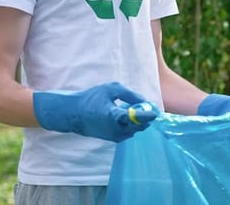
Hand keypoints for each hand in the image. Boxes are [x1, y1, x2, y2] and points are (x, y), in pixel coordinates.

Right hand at [33, 82, 157, 141]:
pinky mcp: (114, 140)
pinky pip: (130, 131)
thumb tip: (146, 102)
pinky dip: (133, 124)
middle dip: (146, 116)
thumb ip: (130, 94)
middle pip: (140, 125)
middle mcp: (115, 130)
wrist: (74, 113)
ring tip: (131, 107)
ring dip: (140, 120)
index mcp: (113, 116)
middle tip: (148, 105)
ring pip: (137, 129)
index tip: (156, 112)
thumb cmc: (92, 98)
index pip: (134, 118)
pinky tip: (125, 114)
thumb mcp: (111, 89)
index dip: (146, 115)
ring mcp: (115, 137)